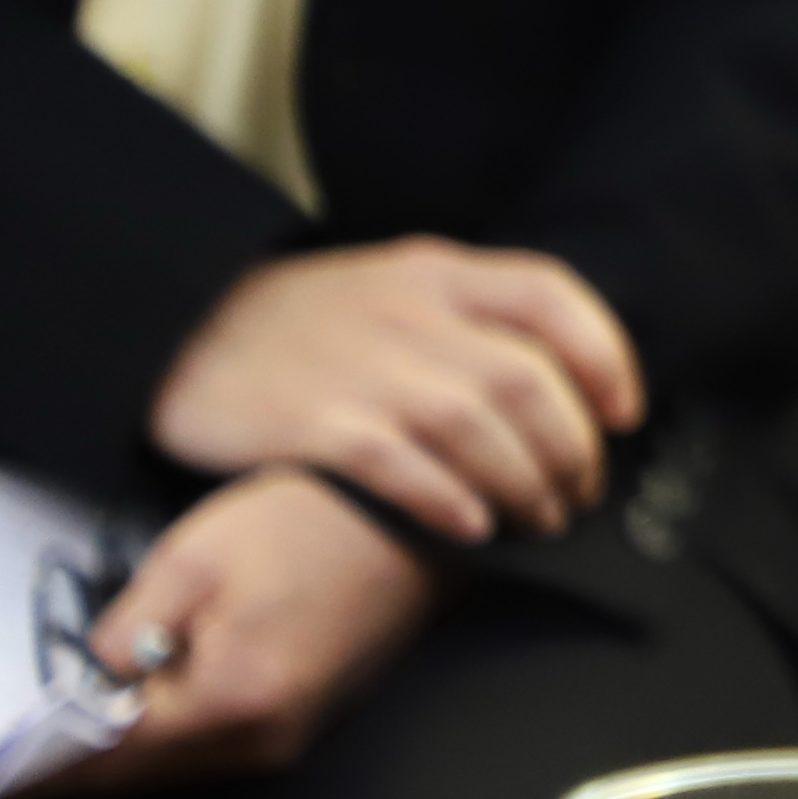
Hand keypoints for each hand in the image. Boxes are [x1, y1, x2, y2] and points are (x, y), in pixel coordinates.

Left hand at [43, 468, 438, 794]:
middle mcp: (263, 737)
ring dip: (114, 752)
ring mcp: (288, 736)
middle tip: (0, 761)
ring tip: (53, 731)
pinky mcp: (300, 721)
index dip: (39, 769)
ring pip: (174, 766)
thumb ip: (129, 629)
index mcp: (232, 698)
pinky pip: (210, 748)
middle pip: (139, 776)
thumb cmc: (308, 524)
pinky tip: (129, 709)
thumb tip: (93, 680)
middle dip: (68, 768)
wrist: (410, 522)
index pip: (109, 754)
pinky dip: (161, 737)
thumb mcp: (193, 557)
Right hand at [149, 238, 642, 540]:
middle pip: (526, 378)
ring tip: (538, 520)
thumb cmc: (298, 325)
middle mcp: (407, 313)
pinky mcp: (309, 422)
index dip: (603, 355)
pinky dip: (446, 498)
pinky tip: (471, 526)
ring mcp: (359, 367)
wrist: (173, 328)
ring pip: (475, 425)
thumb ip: (465, 318)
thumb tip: (559, 384)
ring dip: (523, 482)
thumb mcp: (388, 288)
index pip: (549, 295)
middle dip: (571, 445)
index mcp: (434, 272)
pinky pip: (398, 464)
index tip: (624, 414)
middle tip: (580, 492)